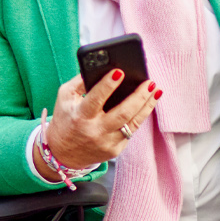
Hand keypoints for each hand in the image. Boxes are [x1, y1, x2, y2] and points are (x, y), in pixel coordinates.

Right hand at [40, 70, 159, 173]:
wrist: (63, 154)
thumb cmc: (66, 119)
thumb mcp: (65, 97)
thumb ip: (80, 81)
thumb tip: (103, 66)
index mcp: (80, 116)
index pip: (95, 99)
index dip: (107, 85)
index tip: (119, 71)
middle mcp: (94, 131)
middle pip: (123, 113)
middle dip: (139, 96)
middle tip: (150, 82)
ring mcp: (106, 143)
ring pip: (133, 123)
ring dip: (147, 106)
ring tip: (156, 91)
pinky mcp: (114, 150)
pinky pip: (131, 131)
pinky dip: (140, 116)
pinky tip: (147, 104)